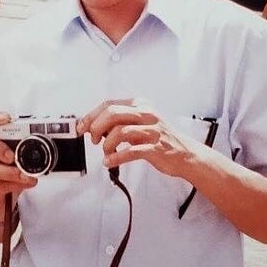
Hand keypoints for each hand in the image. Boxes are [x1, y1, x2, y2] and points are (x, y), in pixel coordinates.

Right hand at [0, 112, 37, 221]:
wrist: (2, 196)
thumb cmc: (10, 168)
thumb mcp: (18, 154)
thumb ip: (27, 144)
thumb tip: (50, 133)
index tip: (7, 118)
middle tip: (11, 156)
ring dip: (10, 171)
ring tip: (25, 174)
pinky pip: (0, 185)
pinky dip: (16, 184)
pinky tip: (28, 182)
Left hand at [78, 99, 197, 178]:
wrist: (185, 153)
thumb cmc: (159, 139)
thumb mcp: (139, 123)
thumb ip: (120, 122)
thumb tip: (94, 126)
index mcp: (140, 105)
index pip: (109, 104)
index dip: (91, 116)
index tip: (81, 127)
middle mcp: (146, 114)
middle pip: (112, 114)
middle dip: (96, 127)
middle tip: (93, 139)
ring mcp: (152, 131)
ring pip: (120, 131)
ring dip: (107, 144)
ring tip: (106, 152)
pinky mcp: (155, 148)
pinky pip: (131, 151)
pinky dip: (116, 157)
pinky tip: (110, 162)